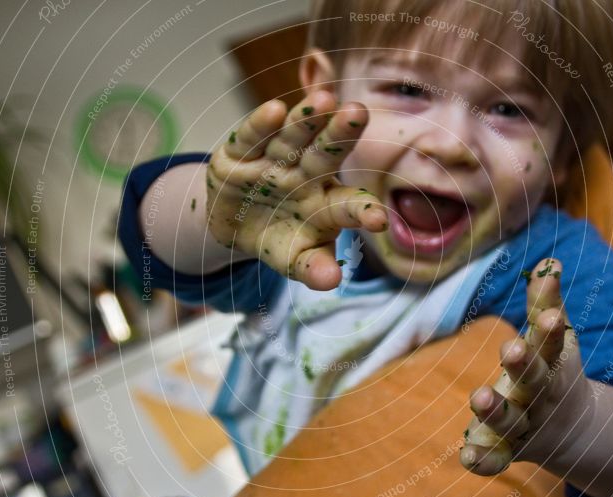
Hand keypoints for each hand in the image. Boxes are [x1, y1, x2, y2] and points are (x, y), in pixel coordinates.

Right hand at [205, 90, 387, 290]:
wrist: (234, 224)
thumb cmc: (278, 239)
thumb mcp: (294, 260)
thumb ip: (312, 269)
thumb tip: (330, 281)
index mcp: (327, 204)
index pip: (348, 205)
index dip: (363, 210)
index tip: (379, 220)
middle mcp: (306, 175)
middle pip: (325, 154)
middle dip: (341, 134)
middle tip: (359, 112)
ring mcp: (274, 160)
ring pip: (292, 137)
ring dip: (305, 119)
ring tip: (323, 100)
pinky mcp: (240, 153)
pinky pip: (252, 137)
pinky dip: (260, 125)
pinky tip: (274, 109)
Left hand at [460, 258, 595, 474]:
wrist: (575, 432)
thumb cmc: (556, 372)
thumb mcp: (557, 340)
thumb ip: (546, 304)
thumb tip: (548, 262)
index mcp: (552, 366)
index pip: (552, 346)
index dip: (549, 331)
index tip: (549, 317)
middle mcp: (540, 398)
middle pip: (533, 383)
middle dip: (523, 367)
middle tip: (510, 350)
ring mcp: (525, 427)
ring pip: (511, 421)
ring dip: (496, 411)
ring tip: (479, 397)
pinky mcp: (508, 450)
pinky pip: (498, 459)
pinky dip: (485, 461)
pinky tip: (465, 457)